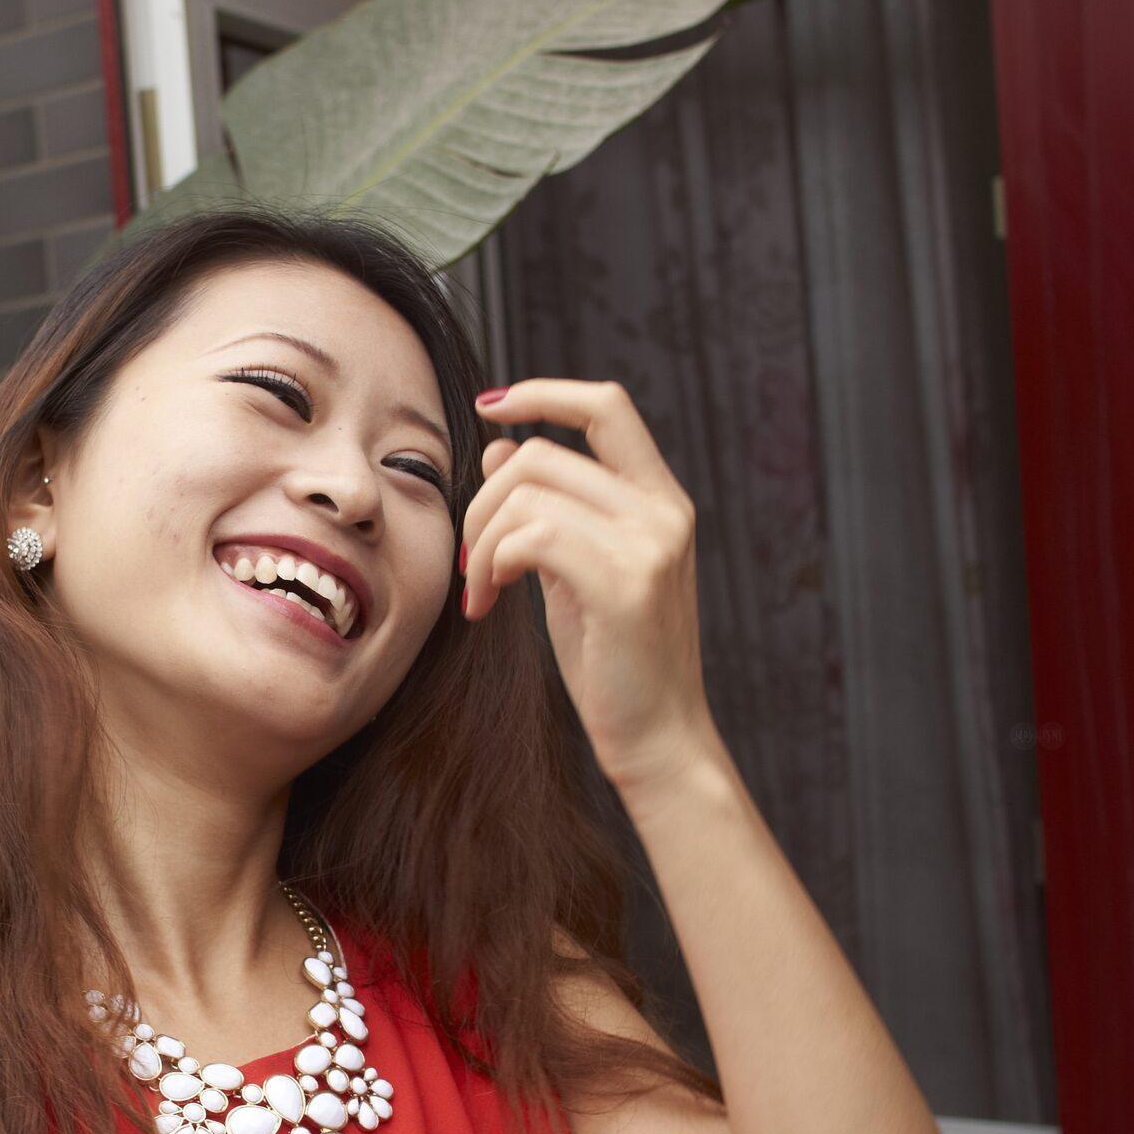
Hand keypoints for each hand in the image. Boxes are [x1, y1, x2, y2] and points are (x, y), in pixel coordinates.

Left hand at [461, 378, 718, 797]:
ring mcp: (650, 544)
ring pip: (528, 493)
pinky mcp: (625, 583)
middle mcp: (664, 511)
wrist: (659, 740)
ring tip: (479, 590)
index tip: (489, 405)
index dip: (545, 393)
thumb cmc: (615, 662)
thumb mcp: (575, 572)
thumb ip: (548, 508)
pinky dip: (493, 564)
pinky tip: (487, 603)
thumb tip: (499, 446)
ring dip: (481, 541)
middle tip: (469, 561)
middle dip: (482, 502)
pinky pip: (531, 536)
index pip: (607, 407)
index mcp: (660, 501)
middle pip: (541, 454)